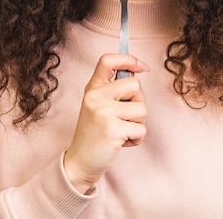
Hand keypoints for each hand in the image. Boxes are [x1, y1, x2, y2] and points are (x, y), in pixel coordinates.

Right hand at [63, 53, 149, 193]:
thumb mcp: (97, 106)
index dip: (129, 59)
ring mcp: (103, 113)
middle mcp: (95, 97)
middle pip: (135, 85)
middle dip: (138, 102)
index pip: (108, 60)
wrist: (80, 162)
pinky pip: (141, 129)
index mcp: (92, 88)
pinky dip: (137, 139)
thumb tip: (137, 74)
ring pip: (142, 109)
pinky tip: (121, 142)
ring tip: (122, 131)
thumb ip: (113, 90)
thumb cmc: (94, 133)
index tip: (142, 67)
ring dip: (138, 124)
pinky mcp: (112, 130)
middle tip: (125, 117)